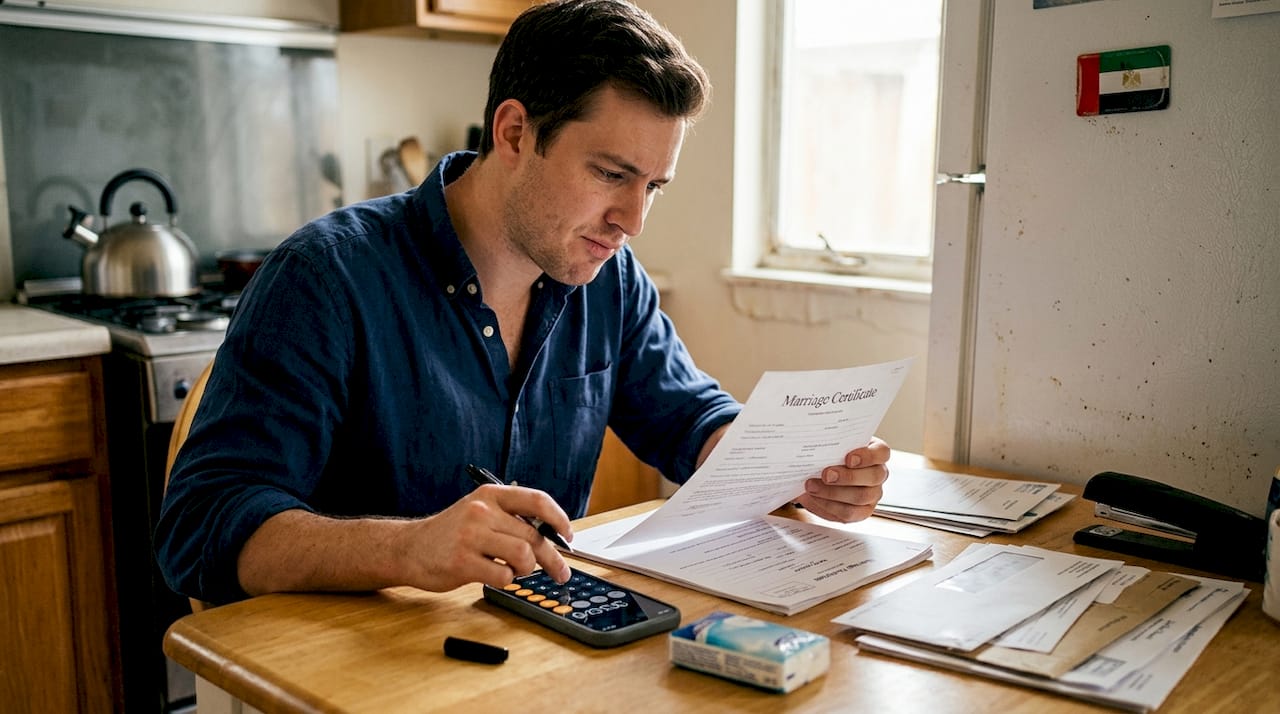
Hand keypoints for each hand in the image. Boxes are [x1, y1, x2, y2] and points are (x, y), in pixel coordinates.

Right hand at [401, 484, 572, 589]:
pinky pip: (503, 576)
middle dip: (552, 559)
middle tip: (560, 572)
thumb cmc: (451, 533)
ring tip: (513, 570)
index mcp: (490, 495)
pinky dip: (506, 581)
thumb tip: (552, 537)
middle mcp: (482, 511)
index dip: (559, 519)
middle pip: (534, 536)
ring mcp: (471, 536)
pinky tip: (494, 575)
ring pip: (523, 555)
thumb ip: (511, 519)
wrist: (408, 548)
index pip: (537, 500)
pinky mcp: (461, 562)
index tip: (568, 535)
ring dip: (525, 570)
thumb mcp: (479, 513)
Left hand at [795, 436, 889, 522]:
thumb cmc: (829, 454)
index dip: (868, 456)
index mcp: (876, 453)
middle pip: (874, 477)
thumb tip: (813, 442)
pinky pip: (849, 513)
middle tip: (825, 474)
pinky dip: (829, 505)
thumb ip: (830, 443)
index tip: (848, 458)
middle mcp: (878, 474)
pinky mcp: (862, 511)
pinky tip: (814, 498)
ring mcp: (873, 494)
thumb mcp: (831, 445)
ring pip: (861, 496)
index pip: (882, 452)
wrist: (819, 474)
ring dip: (833, 492)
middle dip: (848, 476)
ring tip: (811, 486)